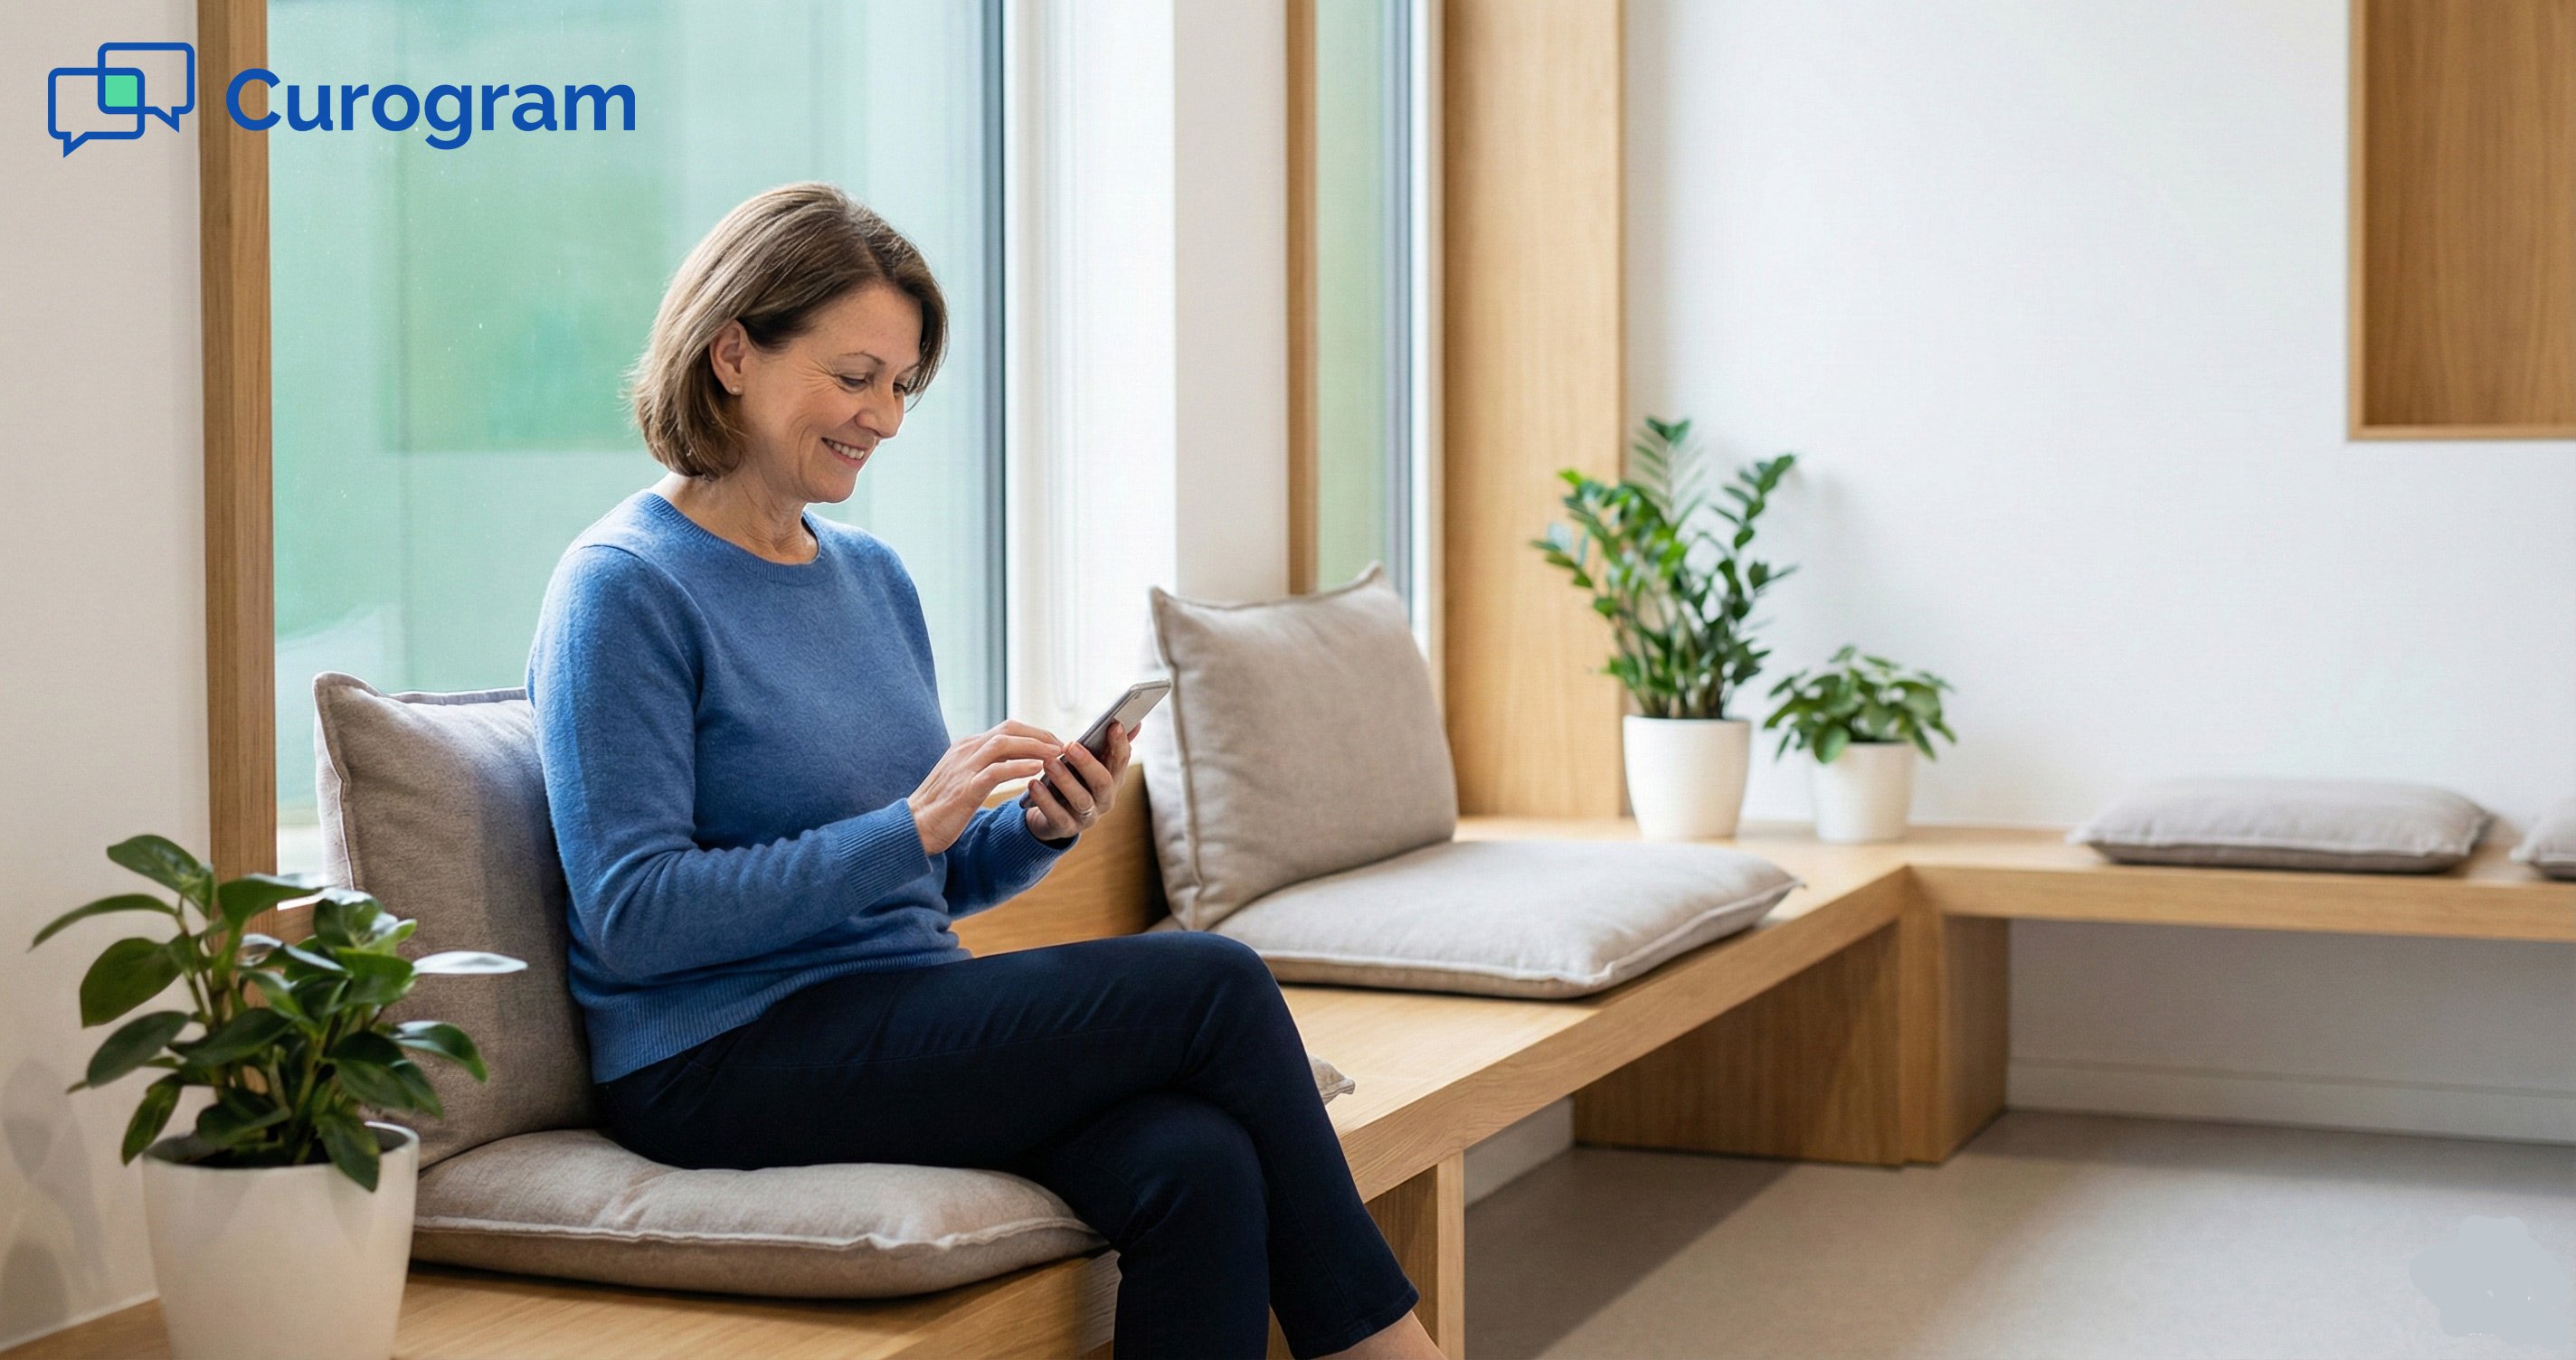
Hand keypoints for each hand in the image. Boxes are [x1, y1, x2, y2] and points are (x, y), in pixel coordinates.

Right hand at [908, 721, 1067, 855]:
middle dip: (1039, 735)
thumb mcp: (964, 778)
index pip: (1006, 729)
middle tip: (1062, 746)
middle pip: (1009, 730)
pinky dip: (1018, 767)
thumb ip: (985, 766)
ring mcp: (964, 767)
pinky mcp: (965, 788)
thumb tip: (1013, 763)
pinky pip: (996, 770)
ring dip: (1034, 747)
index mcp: (966, 747)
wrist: (914, 826)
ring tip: (1056, 755)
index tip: (1054, 743)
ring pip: (1004, 744)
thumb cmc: (941, 807)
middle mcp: (965, 750)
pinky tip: (1036, 770)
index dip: (1034, 733)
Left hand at [1022, 720, 1135, 844]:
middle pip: (1103, 782)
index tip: (1113, 724)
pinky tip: (1034, 784)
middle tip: (1070, 745)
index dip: (1120, 744)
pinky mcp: (1066, 828)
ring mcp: (1087, 816)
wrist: (1051, 817)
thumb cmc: (1073, 783)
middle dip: (1087, 763)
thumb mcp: (1089, 764)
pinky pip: (1057, 815)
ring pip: (1081, 799)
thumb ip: (1108, 746)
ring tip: (1048, 763)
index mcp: (1113, 781)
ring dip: (1065, 780)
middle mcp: (1105, 800)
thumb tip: (1135, 724)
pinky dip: (1045, 800)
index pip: (1121, 761)